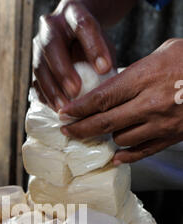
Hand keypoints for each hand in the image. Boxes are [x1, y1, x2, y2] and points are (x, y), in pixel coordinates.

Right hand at [33, 0, 112, 110]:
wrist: (73, 35)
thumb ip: (105, 59)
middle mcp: (51, 27)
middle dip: (63, 71)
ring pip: (39, 67)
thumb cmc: (93, 42)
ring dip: (51, 89)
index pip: (83, 26)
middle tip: (75, 91)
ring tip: (64, 107)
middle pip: (52, 46)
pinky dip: (45, 96)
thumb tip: (109, 86)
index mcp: (73, 12)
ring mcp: (38, 46)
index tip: (104, 68)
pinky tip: (56, 108)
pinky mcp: (35, 66)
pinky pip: (35, 82)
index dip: (93, 47)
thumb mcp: (104, 44)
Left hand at [60, 39, 182, 163]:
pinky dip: (126, 155)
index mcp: (145, 78)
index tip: (65, 113)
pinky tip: (115, 155)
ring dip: (107, 136)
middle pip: (104, 123)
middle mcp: (150, 104)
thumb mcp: (163, 53)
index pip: (102, 98)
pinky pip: (142, 152)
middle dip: (80, 129)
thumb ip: (135, 72)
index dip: (79, 109)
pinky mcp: (172, 138)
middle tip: (67, 131)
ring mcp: (161, 124)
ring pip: (120, 139)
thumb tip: (113, 86)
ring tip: (98, 133)